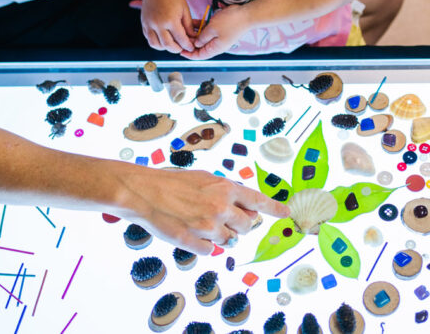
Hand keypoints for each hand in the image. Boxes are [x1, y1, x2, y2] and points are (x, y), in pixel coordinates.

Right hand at [121, 167, 288, 254]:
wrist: (143, 191)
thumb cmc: (173, 182)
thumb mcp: (205, 179)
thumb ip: (226, 191)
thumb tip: (245, 206)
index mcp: (225, 189)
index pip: (258, 200)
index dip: (274, 208)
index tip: (286, 213)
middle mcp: (221, 207)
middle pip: (248, 226)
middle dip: (241, 225)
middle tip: (226, 220)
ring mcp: (207, 226)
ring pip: (230, 240)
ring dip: (223, 236)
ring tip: (205, 224)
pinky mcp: (192, 241)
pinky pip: (210, 251)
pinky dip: (205, 245)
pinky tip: (192, 233)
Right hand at [138, 0, 195, 53]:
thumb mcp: (184, 9)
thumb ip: (188, 25)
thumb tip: (192, 37)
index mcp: (171, 20)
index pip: (181, 39)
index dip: (188, 45)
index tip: (191, 47)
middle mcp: (158, 24)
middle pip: (168, 46)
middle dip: (177, 49)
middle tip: (182, 48)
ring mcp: (149, 25)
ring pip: (156, 45)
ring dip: (165, 48)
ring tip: (173, 44)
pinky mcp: (144, 25)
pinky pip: (149, 39)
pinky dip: (157, 42)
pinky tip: (164, 38)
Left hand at [183, 5, 251, 59]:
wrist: (246, 14)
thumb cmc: (231, 22)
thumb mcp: (212, 29)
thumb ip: (202, 37)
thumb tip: (195, 44)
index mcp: (215, 48)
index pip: (199, 56)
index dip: (188, 54)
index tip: (180, 50)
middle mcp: (216, 44)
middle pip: (200, 47)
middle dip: (190, 42)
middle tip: (180, 36)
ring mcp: (218, 37)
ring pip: (203, 38)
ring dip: (194, 34)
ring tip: (184, 28)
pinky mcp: (220, 29)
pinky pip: (207, 30)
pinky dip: (200, 27)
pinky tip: (192, 22)